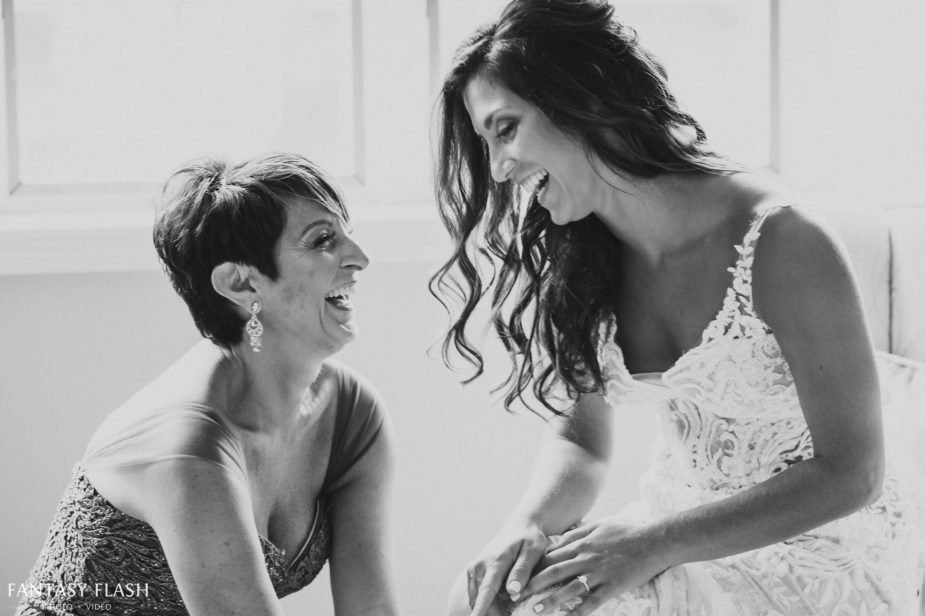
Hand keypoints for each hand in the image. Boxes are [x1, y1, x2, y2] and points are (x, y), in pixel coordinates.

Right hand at [466, 520, 548, 615]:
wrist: (518, 526)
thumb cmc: (529, 539)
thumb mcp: (533, 552)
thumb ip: (522, 571)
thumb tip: (512, 592)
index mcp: (495, 561)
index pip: (486, 591)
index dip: (481, 609)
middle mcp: (480, 565)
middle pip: (482, 600)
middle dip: (494, 613)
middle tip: (511, 615)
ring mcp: (475, 569)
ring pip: (478, 599)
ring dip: (491, 609)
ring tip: (509, 610)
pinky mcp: (474, 572)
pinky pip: (478, 594)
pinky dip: (488, 602)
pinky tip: (504, 603)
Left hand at [519, 517, 667, 614]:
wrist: (653, 542)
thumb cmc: (625, 533)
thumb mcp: (598, 526)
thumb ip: (577, 532)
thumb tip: (559, 538)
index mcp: (581, 543)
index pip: (551, 555)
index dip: (533, 566)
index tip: (519, 574)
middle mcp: (586, 557)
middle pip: (554, 571)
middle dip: (533, 583)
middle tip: (516, 594)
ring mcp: (599, 573)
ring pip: (569, 588)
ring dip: (551, 600)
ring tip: (535, 610)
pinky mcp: (613, 586)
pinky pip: (593, 601)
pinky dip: (579, 611)